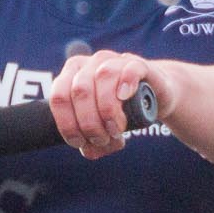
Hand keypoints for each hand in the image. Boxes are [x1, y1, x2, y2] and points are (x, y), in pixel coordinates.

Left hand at [49, 50, 179, 158]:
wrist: (154, 95)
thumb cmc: (120, 111)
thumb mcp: (102, 127)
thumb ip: (92, 141)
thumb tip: (89, 152)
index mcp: (70, 76)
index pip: (58, 98)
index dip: (67, 124)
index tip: (80, 143)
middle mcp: (89, 65)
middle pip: (80, 91)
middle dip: (89, 122)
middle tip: (103, 139)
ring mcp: (113, 60)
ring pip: (103, 77)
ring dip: (108, 109)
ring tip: (116, 129)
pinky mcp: (138, 63)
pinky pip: (129, 68)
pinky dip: (126, 83)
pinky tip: (125, 98)